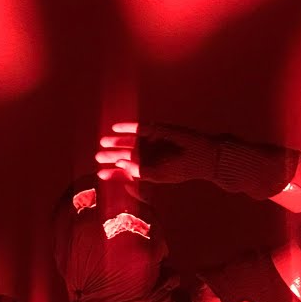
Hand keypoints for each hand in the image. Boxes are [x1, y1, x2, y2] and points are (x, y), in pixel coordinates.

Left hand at [95, 121, 218, 184]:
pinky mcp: (157, 131)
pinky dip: (128, 128)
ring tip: (103, 142)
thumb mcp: (159, 174)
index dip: (114, 173)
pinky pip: (140, 129)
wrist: (203, 156)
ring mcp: (153, 144)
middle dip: (111, 156)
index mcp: (149, 171)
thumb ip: (140, 171)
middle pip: (126, 156)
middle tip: (97, 156)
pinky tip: (116, 127)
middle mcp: (149, 157)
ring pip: (130, 143)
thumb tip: (120, 165)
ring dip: (117, 142)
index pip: (128, 172)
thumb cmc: (183, 168)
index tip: (100, 174)